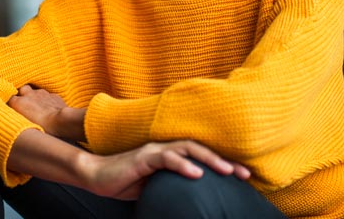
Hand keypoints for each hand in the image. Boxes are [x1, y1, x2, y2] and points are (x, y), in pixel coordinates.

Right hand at [8, 85, 85, 140]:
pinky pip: (47, 96)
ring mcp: (42, 94)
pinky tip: (48, 108)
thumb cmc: (41, 128)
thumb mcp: (23, 126)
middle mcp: (29, 95)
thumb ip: (17, 120)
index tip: (11, 109)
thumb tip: (14, 123)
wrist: (61, 122)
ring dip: (35, 98)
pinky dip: (46, 100)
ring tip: (36, 108)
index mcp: (19, 103)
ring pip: (36, 91)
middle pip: (22, 89)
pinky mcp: (53, 96)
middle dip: (22, 95)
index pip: (9, 98)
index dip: (10, 103)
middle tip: (24, 105)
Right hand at [82, 140, 250, 199]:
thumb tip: (196, 197)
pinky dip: (182, 164)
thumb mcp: (157, 185)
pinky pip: (166, 158)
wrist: (98, 176)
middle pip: (201, 148)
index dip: (223, 163)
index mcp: (171, 153)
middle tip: (244, 173)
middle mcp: (166, 147)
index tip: (243, 175)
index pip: (202, 156)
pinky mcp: (144, 157)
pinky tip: (196, 173)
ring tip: (227, 171)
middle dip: (224, 160)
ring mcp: (156, 150)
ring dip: (209, 159)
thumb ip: (174, 184)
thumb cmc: (128, 181)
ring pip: (187, 148)